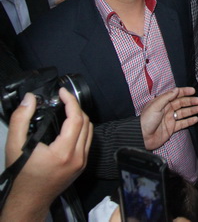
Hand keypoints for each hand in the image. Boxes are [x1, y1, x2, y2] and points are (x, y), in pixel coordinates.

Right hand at [2, 88, 92, 220]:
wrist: (30, 199)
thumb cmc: (22, 175)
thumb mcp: (15, 145)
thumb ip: (21, 119)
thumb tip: (30, 99)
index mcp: (64, 152)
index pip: (76, 118)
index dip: (71, 101)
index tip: (63, 92)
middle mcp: (78, 157)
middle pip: (86, 122)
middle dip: (75, 107)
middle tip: (63, 99)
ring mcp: (82, 161)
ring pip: (90, 131)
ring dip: (80, 117)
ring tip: (67, 109)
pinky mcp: (82, 164)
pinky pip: (88, 140)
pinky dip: (81, 129)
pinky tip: (70, 125)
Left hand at [140, 87, 197, 149]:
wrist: (142, 137)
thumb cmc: (146, 120)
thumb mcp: (155, 106)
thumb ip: (166, 97)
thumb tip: (176, 90)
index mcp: (162, 102)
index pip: (175, 95)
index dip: (184, 92)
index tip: (193, 91)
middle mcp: (167, 110)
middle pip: (181, 103)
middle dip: (191, 101)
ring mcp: (170, 119)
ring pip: (183, 113)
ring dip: (192, 110)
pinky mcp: (171, 128)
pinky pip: (182, 123)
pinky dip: (189, 121)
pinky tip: (195, 119)